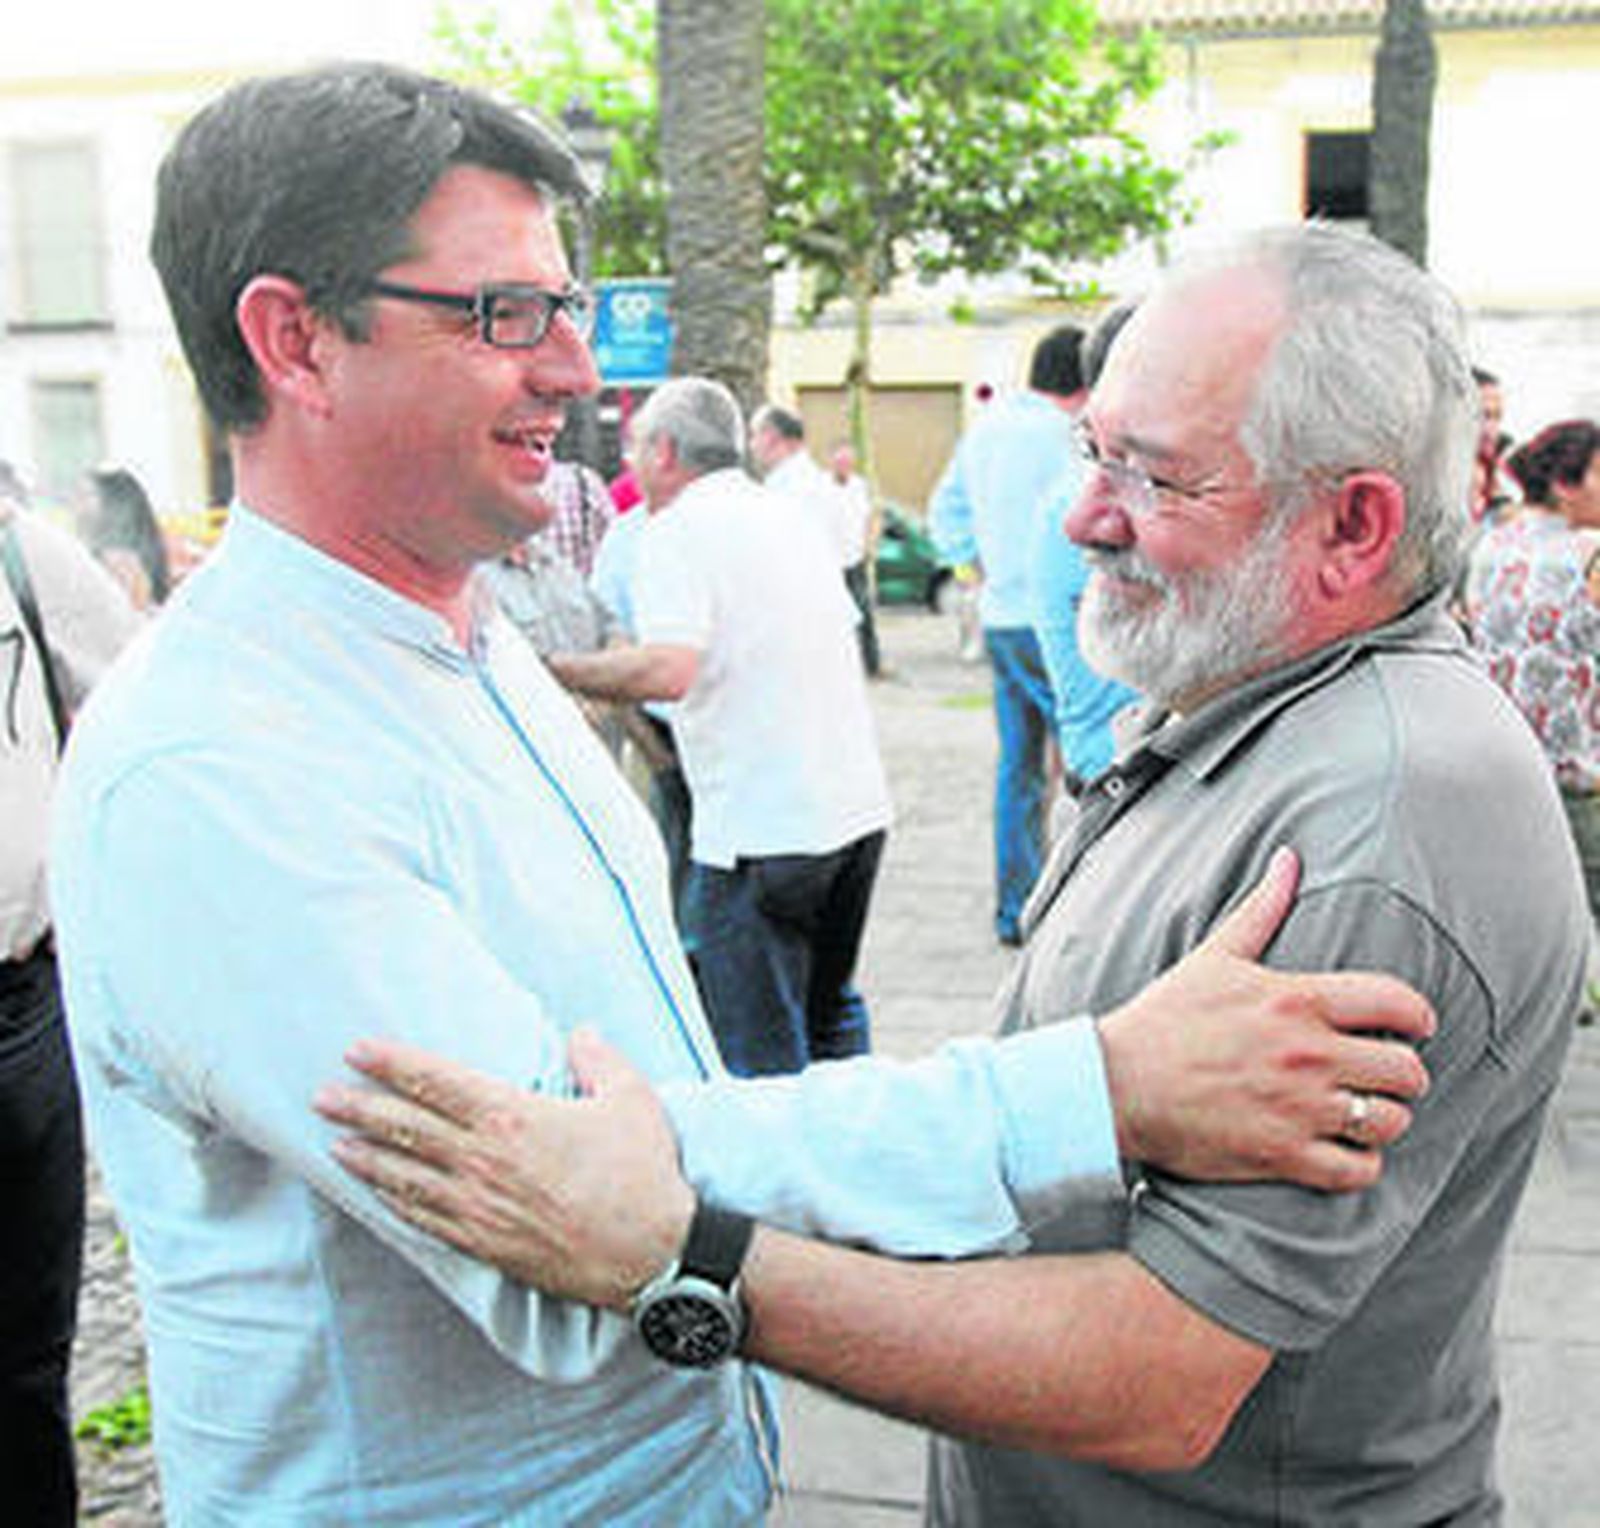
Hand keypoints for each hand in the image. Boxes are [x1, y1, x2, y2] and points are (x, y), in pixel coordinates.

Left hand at [314, 1029, 693, 1308]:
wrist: (651, 1253)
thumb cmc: (642, 1173)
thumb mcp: (631, 1098)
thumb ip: (599, 1058)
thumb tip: (580, 1033)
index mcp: (513, 1116)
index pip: (436, 1082)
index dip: (393, 1064)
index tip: (358, 1051)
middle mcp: (484, 1160)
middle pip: (406, 1128)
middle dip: (360, 1109)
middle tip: (322, 1097)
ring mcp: (479, 1206)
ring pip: (406, 1177)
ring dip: (366, 1159)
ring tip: (335, 1145)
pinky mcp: (485, 1244)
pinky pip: (426, 1221)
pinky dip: (395, 1204)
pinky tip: (378, 1196)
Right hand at [1098, 847, 1435, 1191]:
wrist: (1117, 1084)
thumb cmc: (1164, 1019)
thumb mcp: (1215, 956)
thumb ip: (1262, 909)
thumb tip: (1289, 859)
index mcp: (1296, 1000)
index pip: (1397, 1003)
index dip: (1419, 1016)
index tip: (1416, 1025)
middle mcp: (1308, 1054)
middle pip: (1405, 1069)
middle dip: (1404, 1071)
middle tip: (1387, 1072)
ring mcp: (1298, 1108)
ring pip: (1390, 1121)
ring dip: (1385, 1117)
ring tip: (1367, 1111)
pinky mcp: (1284, 1154)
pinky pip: (1359, 1170)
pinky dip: (1361, 1163)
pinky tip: (1345, 1150)